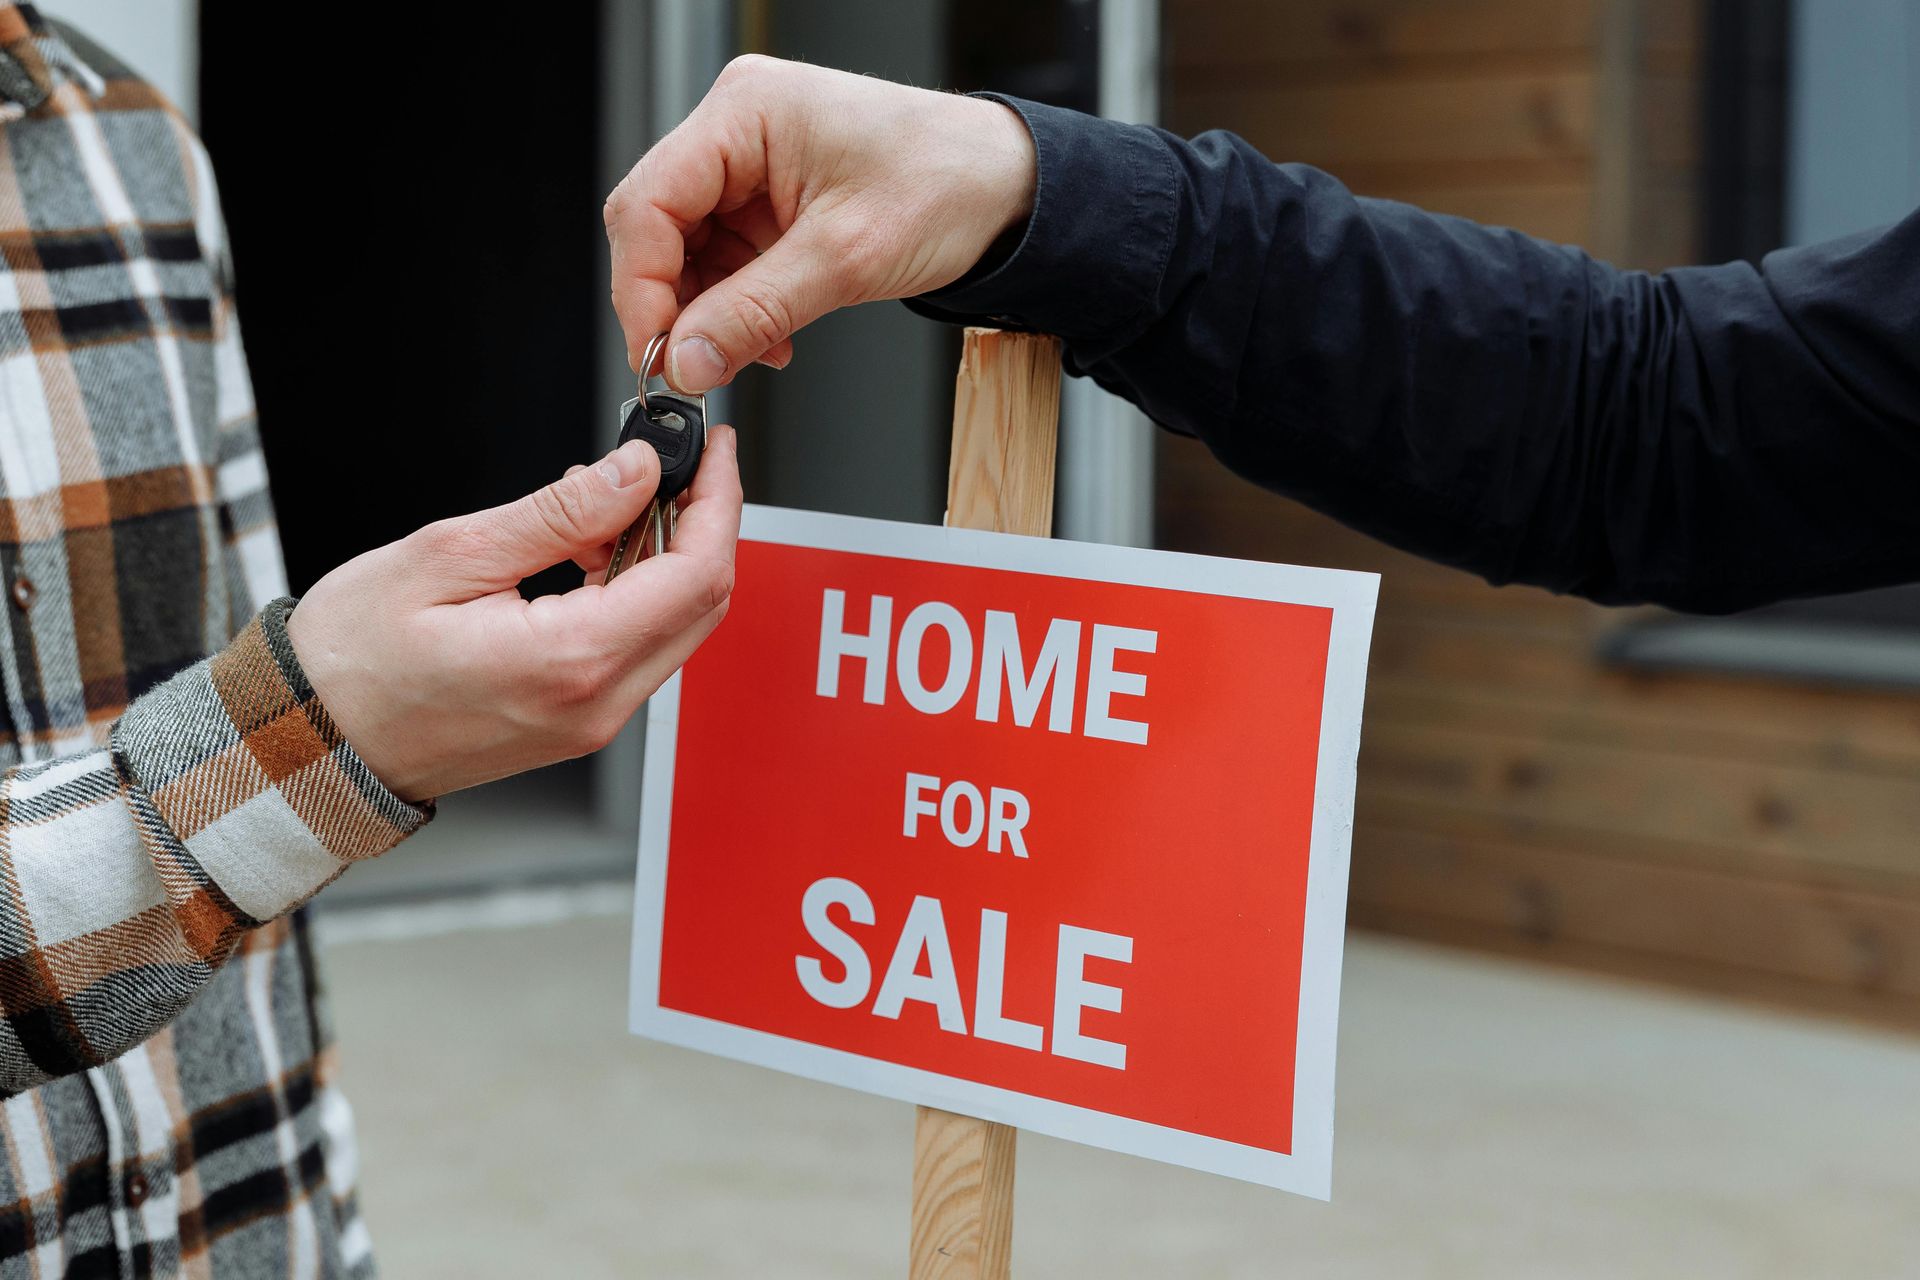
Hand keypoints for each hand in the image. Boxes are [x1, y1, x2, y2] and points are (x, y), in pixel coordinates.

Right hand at [286, 428, 740, 801]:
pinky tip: (593, 551)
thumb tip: (634, 472)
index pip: (695, 576)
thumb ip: (556, 515)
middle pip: (703, 605)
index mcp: (570, 661)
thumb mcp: (448, 557)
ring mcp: (592, 720)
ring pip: (677, 627)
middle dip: (704, 524)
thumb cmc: (351, 659)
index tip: (713, 449)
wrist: (311, 742)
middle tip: (680, 461)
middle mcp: (597, 703)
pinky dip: (638, 591)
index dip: (717, 503)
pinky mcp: (579, 720)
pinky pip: (640, 649)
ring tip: (615, 500)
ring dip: (668, 557)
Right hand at [604, 55, 1036, 391]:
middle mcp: (740, 128)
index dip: (642, 286)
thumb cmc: (948, 183)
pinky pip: (728, 258)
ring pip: (690, 250)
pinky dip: (739, 305)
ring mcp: (754, 163)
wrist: (1009, 189)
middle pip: (660, 226)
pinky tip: (768, 336)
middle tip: (695, 366)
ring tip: (751, 351)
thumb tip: (685, 358)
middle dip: (677, 304)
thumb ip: (754, 311)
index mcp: (745, 112)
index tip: (658, 352)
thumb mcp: (845, 259)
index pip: (648, 203)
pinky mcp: (772, 197)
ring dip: (711, 312)